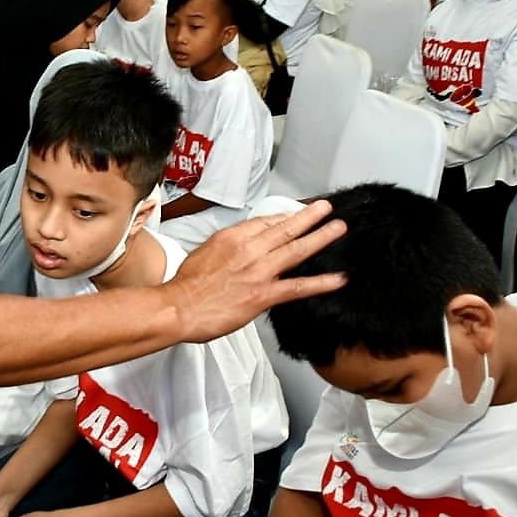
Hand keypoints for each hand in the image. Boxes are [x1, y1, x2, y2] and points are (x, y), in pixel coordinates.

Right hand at [165, 201, 346, 342]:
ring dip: (320, 237)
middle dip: (309, 216)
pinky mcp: (262, 294)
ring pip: (296, 249)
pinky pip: (298, 286)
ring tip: (338, 229)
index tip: (296, 214)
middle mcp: (248, 249)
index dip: (284, 216)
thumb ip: (227, 247)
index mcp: (232, 237)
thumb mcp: (205, 252)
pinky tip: (337, 279)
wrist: (178, 307)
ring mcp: (258, 271)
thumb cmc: (186, 286)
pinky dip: (320, 283)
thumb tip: (239, 247)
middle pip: (285, 228)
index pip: (265, 221)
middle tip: (326, 208)